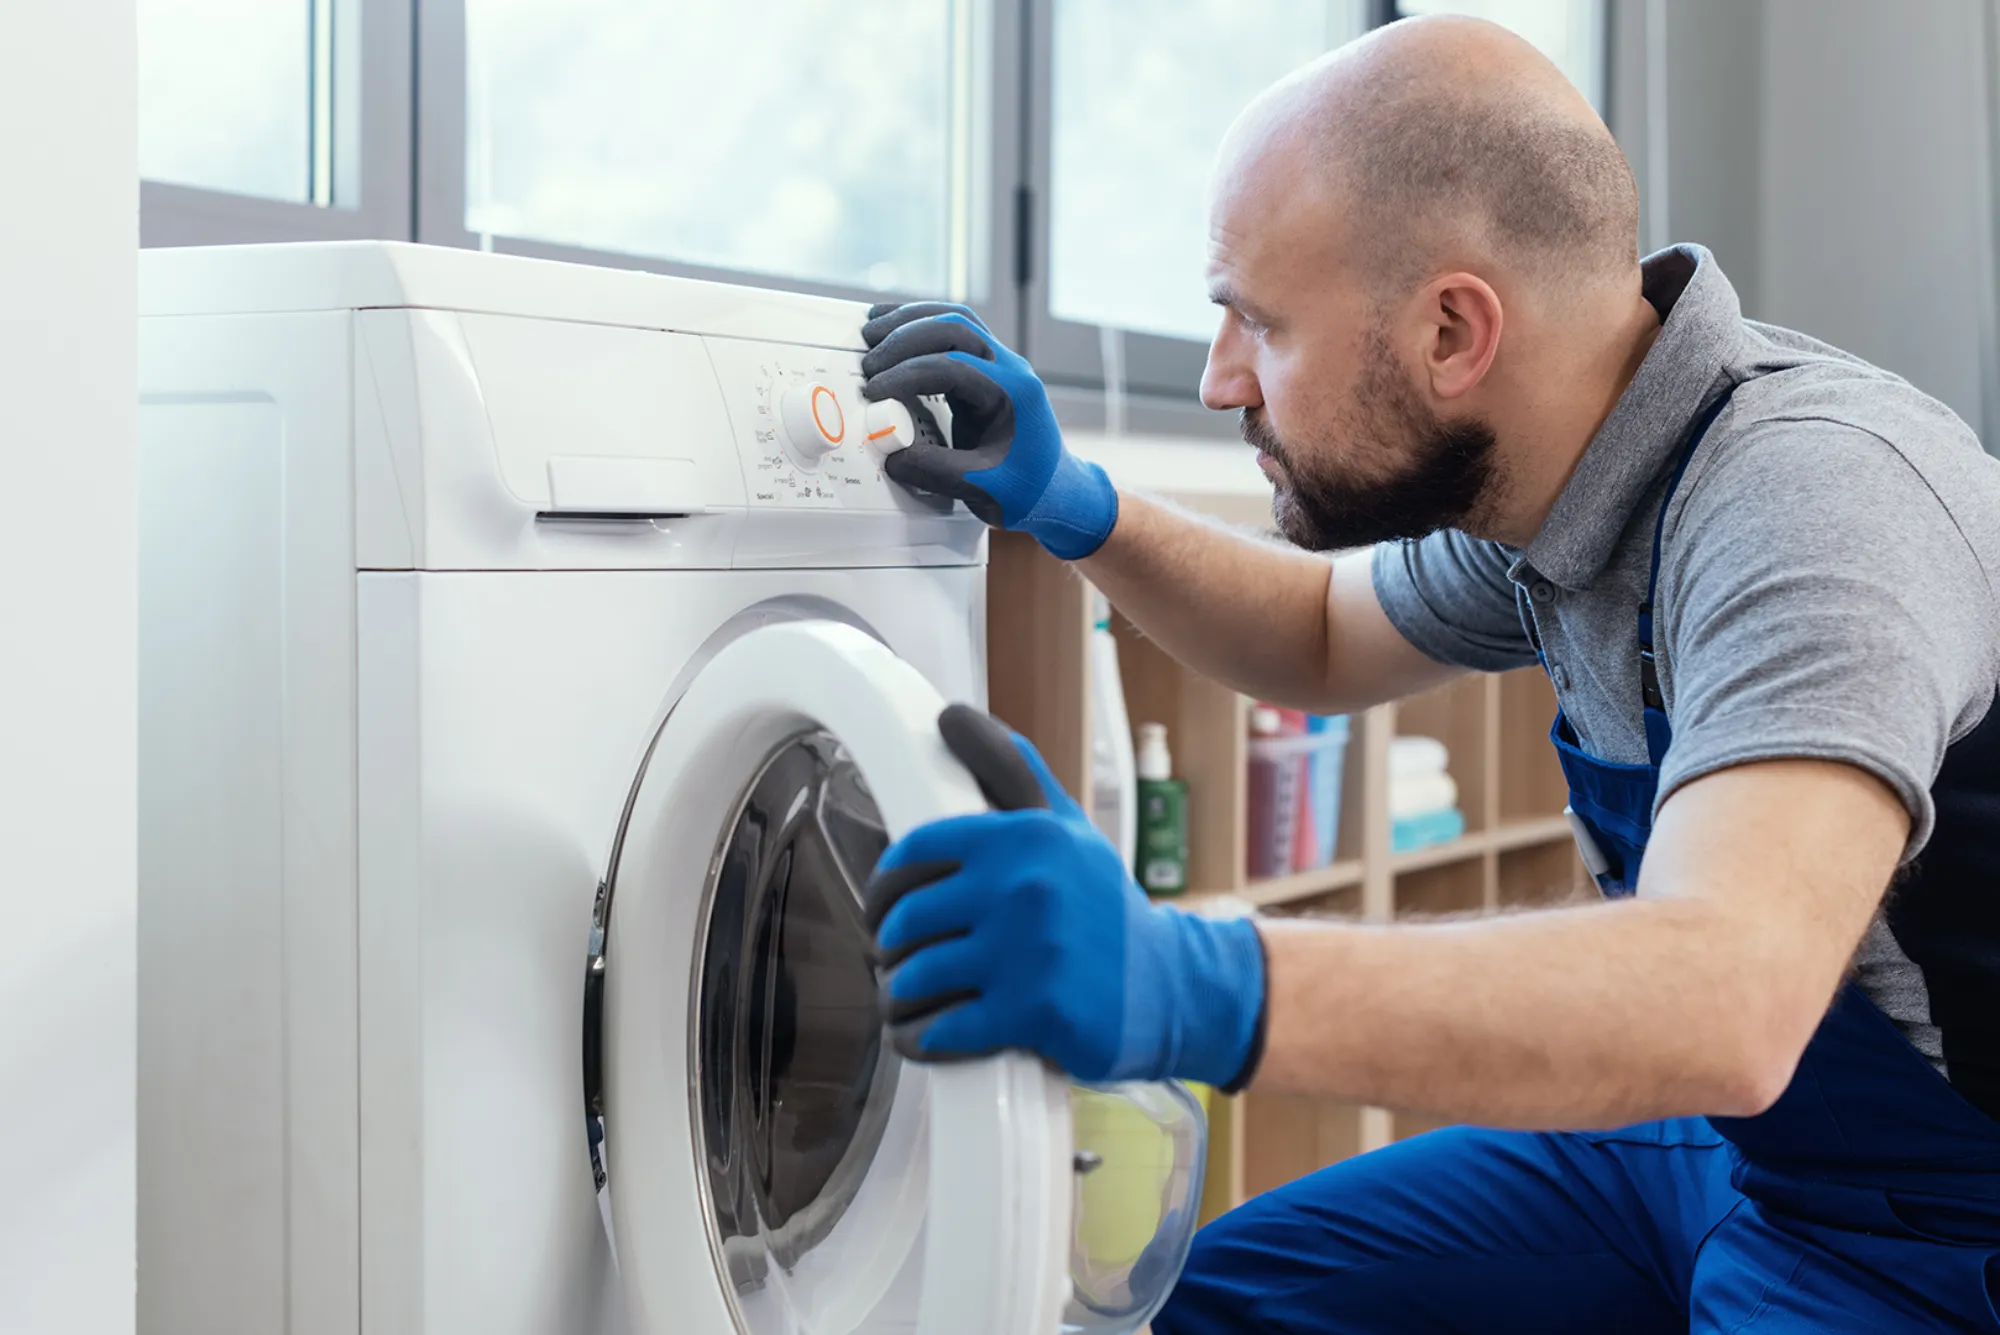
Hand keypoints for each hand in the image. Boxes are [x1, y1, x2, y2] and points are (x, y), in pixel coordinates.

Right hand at [860, 302, 1118, 560]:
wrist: (1056, 491)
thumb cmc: (1028, 491)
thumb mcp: (983, 489)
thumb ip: (936, 472)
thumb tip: (890, 454)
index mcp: (1014, 392)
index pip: (954, 366)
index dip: (908, 375)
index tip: (875, 392)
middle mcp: (1010, 368)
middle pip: (956, 327)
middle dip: (906, 338)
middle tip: (868, 361)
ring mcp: (999, 364)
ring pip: (955, 320)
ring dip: (910, 321)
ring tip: (870, 330)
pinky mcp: (986, 370)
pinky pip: (953, 335)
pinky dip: (919, 327)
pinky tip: (889, 330)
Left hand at [866, 704, 1267, 1087]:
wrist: (1173, 989)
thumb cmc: (1106, 909)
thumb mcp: (1069, 829)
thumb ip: (1014, 773)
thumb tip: (953, 717)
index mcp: (1025, 838)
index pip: (914, 855)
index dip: (884, 887)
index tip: (883, 906)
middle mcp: (1024, 888)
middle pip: (905, 918)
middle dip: (889, 945)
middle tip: (896, 957)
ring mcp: (1029, 952)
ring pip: (915, 976)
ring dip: (899, 995)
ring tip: (906, 998)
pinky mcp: (1034, 1013)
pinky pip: (943, 1029)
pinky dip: (920, 1038)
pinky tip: (923, 1035)